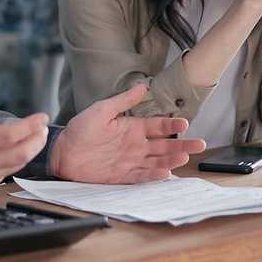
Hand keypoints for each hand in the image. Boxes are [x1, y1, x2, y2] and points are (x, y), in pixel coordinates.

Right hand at [0, 88, 49, 190]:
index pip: (11, 135)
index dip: (30, 125)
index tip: (41, 117)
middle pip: (23, 153)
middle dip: (38, 139)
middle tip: (43, 128)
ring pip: (20, 164)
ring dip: (33, 149)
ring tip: (38, 136)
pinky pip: (11, 171)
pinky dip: (20, 159)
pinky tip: (21, 148)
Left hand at [50, 84, 205, 182]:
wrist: (62, 151)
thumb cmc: (80, 129)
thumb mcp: (102, 110)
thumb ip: (123, 100)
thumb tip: (143, 86)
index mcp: (132, 128)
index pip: (158, 127)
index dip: (172, 125)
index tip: (184, 123)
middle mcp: (135, 145)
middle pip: (164, 146)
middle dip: (182, 145)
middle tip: (199, 144)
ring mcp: (130, 161)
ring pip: (156, 161)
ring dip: (171, 160)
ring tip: (184, 157)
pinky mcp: (122, 176)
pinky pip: (141, 176)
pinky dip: (153, 175)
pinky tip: (165, 173)